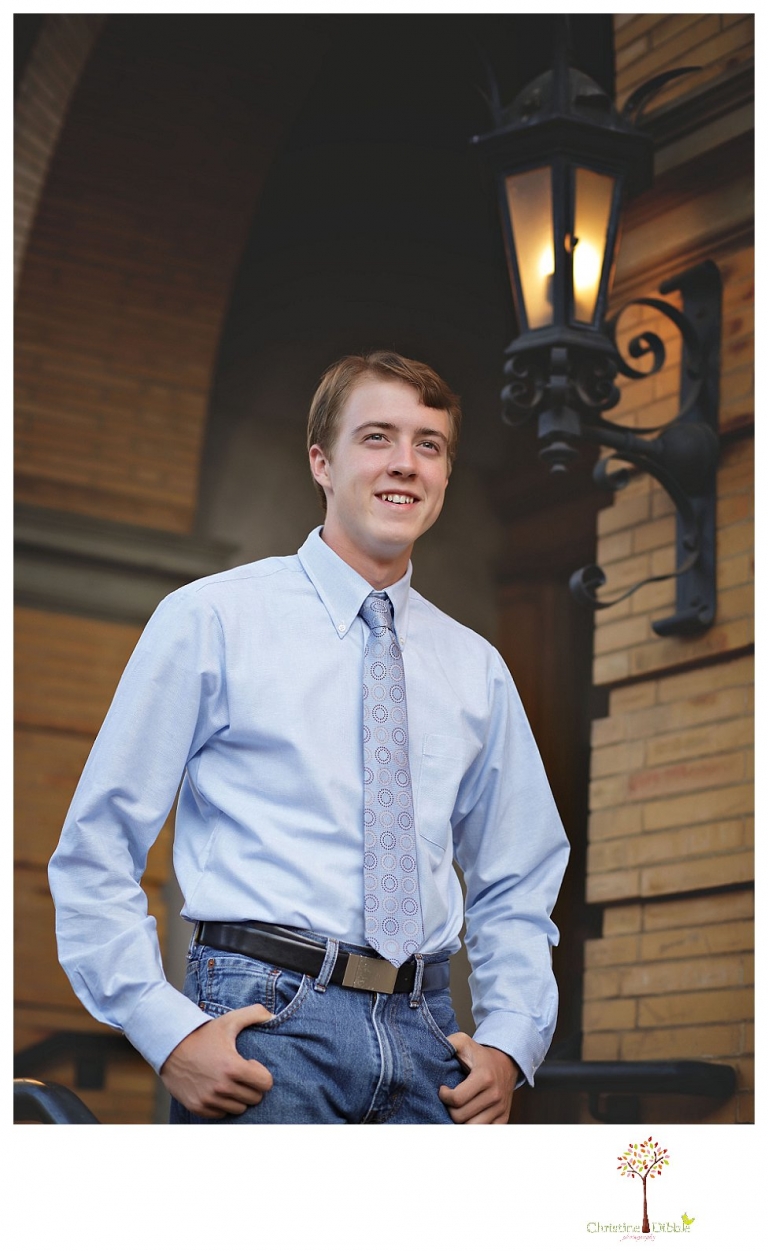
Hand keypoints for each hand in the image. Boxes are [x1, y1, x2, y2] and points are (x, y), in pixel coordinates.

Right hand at [160, 1003, 274, 1117]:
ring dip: (238, 1097)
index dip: (261, 1074)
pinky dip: (223, 1104)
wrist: (170, 1046)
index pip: (266, 1083)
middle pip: (254, 1098)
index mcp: (233, 1067)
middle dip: (252, 1085)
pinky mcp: (198, 1107)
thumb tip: (273, 1016)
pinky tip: (218, 1089)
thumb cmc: (203, 1034)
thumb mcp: (228, 1021)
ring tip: (230, 1081)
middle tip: (241, 1073)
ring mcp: (209, 1099)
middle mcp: (222, 1087)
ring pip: (239, 1108)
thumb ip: (254, 1013)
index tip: (250, 1064)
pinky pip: (222, 1114)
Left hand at [438, 1033, 517, 1123]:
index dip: (444, 1096)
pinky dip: (472, 1127)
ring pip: (471, 1128)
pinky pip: (484, 1132)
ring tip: (457, 1109)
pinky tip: (467, 1116)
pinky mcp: (503, 1118)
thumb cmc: (480, 1055)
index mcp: (484, 1077)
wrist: (506, 1063)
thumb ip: (448, 1043)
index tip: (443, 1089)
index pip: (457, 1099)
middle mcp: (495, 1095)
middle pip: (461, 1117)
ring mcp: (500, 1109)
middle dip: (449, 1110)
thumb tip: (433, 1051)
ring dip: (460, 1121)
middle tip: (448, 1101)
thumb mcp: (463, 1042)